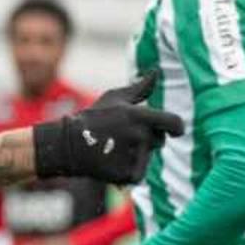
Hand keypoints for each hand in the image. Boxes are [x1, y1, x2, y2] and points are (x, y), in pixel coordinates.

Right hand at [31, 70, 183, 184]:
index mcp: (139, 115)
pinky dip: (128, 172)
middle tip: (121, 138)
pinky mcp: (125, 174)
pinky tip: (112, 164)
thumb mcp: (115, 98)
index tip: (175, 131)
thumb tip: (156, 70)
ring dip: (136, 156)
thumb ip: (140, 88)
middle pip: (158, 141)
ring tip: (113, 150)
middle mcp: (138, 136)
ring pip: (147, 158)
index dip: (177, 128)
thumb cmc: (93, 118)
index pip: (173, 123)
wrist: (67, 144)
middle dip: (147, 140)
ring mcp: (132, 156)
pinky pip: (138, 175)